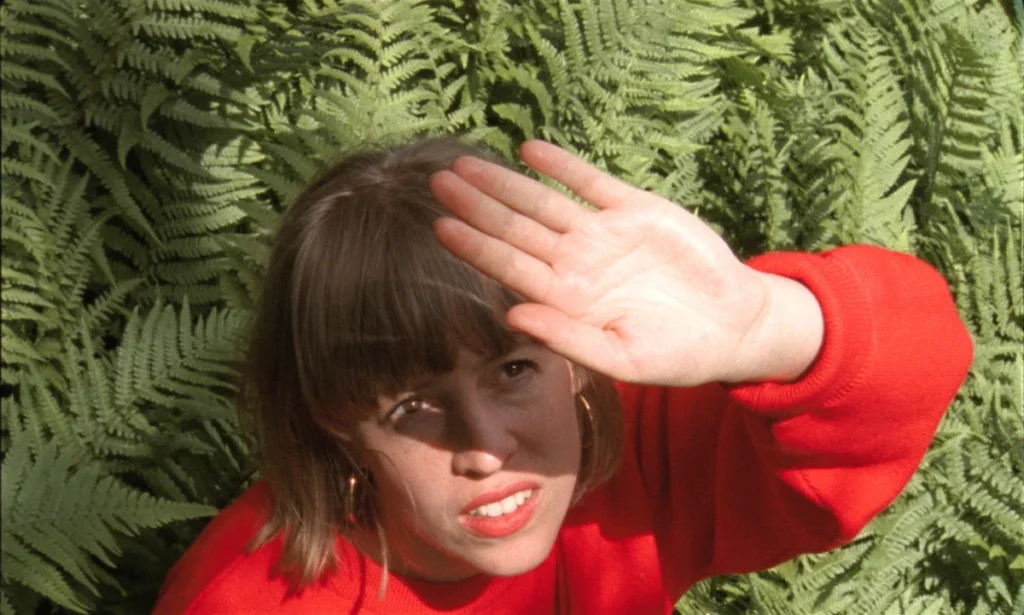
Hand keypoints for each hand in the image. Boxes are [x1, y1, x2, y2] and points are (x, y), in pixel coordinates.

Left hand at [429, 141, 822, 385]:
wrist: (732, 325)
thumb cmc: (676, 354)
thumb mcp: (624, 359)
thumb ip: (569, 339)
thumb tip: (513, 317)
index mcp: (567, 300)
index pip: (510, 268)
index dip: (476, 247)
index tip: (440, 227)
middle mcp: (576, 264)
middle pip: (515, 229)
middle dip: (478, 206)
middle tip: (437, 181)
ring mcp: (603, 235)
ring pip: (544, 202)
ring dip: (507, 183)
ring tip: (466, 162)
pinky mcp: (635, 210)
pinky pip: (590, 183)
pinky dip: (563, 166)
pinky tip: (529, 150)